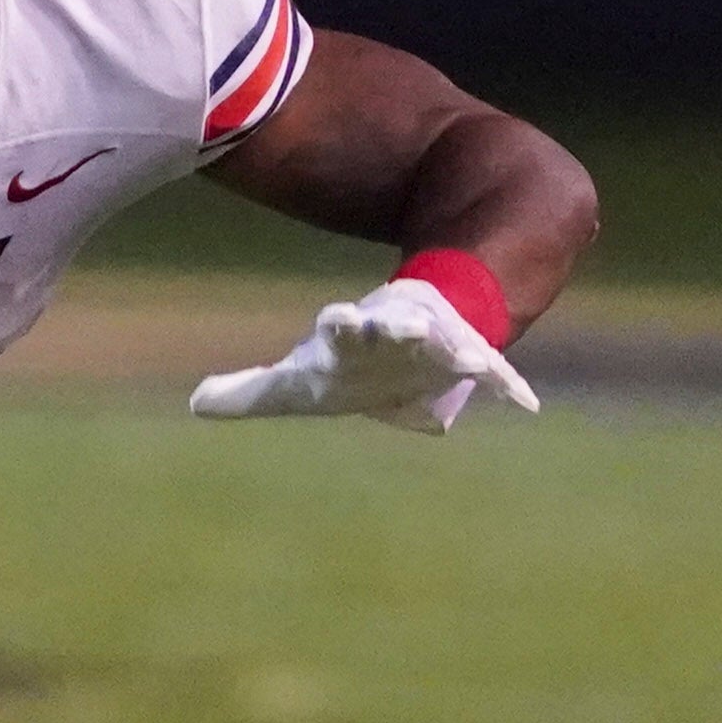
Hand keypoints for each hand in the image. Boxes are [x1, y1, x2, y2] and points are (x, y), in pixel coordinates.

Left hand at [186, 273, 538, 432]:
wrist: (413, 331)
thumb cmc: (350, 361)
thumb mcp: (300, 381)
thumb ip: (249, 392)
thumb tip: (195, 404)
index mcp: (352, 338)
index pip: (341, 330)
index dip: (341, 327)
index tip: (338, 319)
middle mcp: (396, 332)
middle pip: (394, 327)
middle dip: (395, 327)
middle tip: (396, 322)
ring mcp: (437, 340)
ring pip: (448, 337)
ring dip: (456, 345)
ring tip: (470, 354)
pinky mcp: (471, 354)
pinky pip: (497, 371)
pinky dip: (510, 386)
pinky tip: (526, 404)